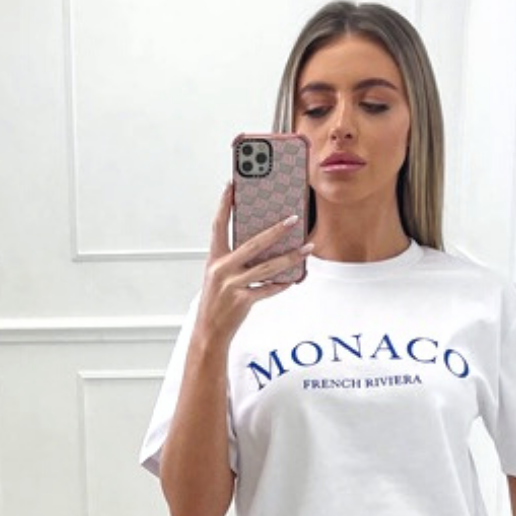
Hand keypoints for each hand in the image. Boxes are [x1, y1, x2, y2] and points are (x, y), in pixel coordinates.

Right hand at [196, 183, 311, 343]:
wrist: (209, 331)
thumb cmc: (217, 301)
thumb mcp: (220, 275)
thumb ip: (236, 259)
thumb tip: (264, 244)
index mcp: (214, 258)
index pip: (219, 224)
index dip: (225, 203)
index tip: (232, 184)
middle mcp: (221, 269)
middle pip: (253, 244)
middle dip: (276, 230)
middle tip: (293, 218)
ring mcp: (231, 285)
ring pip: (267, 267)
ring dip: (290, 257)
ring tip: (307, 249)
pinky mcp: (242, 301)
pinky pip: (267, 289)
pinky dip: (282, 284)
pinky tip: (294, 279)